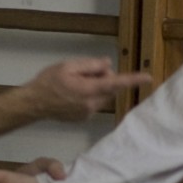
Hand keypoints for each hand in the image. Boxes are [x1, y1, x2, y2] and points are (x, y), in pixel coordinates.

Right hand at [25, 57, 150, 121]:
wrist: (34, 103)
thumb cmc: (48, 81)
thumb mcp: (68, 66)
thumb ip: (90, 65)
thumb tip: (107, 64)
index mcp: (88, 90)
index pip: (115, 83)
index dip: (133, 80)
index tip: (148, 77)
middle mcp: (92, 104)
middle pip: (111, 89)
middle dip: (106, 78)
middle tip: (87, 71)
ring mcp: (88, 113)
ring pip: (103, 96)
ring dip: (98, 87)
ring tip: (77, 82)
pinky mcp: (84, 118)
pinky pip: (95, 103)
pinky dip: (91, 95)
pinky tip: (74, 93)